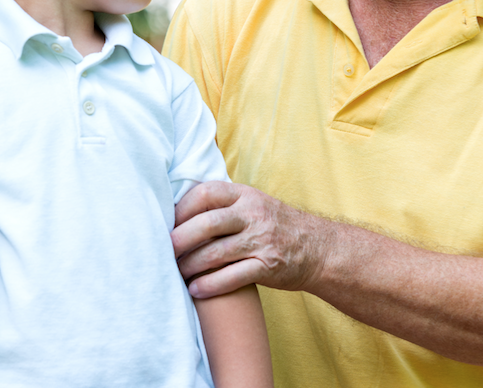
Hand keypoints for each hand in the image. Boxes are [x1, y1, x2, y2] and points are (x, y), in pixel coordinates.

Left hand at [171, 181, 327, 298]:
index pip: (206, 193)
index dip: (182, 208)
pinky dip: (210, 285)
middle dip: (180, 238)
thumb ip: (223, 204)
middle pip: (207, 223)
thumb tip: (178, 210)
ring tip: (175, 272)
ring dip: (190, 265)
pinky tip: (195, 290)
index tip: (166, 222)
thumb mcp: (253, 203)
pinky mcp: (268, 266)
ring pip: (216, 253)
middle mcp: (253, 214)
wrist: (318, 248)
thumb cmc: (275, 225)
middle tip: (164, 250)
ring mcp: (261, 240)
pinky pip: (232, 277)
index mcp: (245, 195)